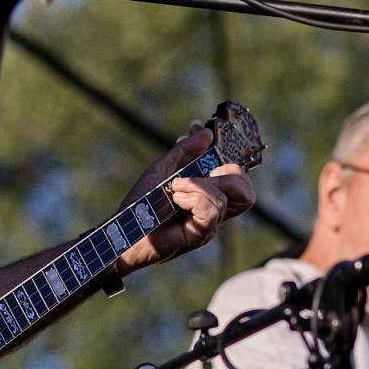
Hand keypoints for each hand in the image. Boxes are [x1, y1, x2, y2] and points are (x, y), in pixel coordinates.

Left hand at [112, 128, 255, 273]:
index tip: (210, 157)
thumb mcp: (162, 169)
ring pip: (226, 198)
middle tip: (196, 176)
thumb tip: (208, 134)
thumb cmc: (140, 203)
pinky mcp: (199, 234)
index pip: (242, 182)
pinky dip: (193, 197)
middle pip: (247, 193)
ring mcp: (209, 225)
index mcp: (210, 196)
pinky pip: (211, 210)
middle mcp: (214, 212)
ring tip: (175, 190)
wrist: (122, 229)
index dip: (234, 167)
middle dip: (226, 176)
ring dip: (197, 185)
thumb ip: (185, 151)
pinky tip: (176, 200)